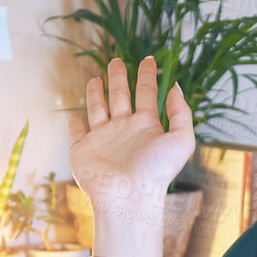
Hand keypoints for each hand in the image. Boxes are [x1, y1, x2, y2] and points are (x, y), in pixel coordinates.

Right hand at [68, 56, 194, 220]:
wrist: (129, 198)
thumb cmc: (156, 171)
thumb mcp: (181, 139)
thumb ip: (181, 112)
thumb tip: (174, 86)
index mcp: (147, 126)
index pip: (147, 94)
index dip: (147, 75)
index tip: (149, 59)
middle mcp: (125, 130)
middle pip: (121, 96)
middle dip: (119, 78)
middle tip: (116, 60)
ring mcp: (103, 140)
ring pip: (98, 110)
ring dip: (96, 95)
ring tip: (96, 78)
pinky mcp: (83, 151)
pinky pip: (77, 134)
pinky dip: (75, 125)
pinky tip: (75, 118)